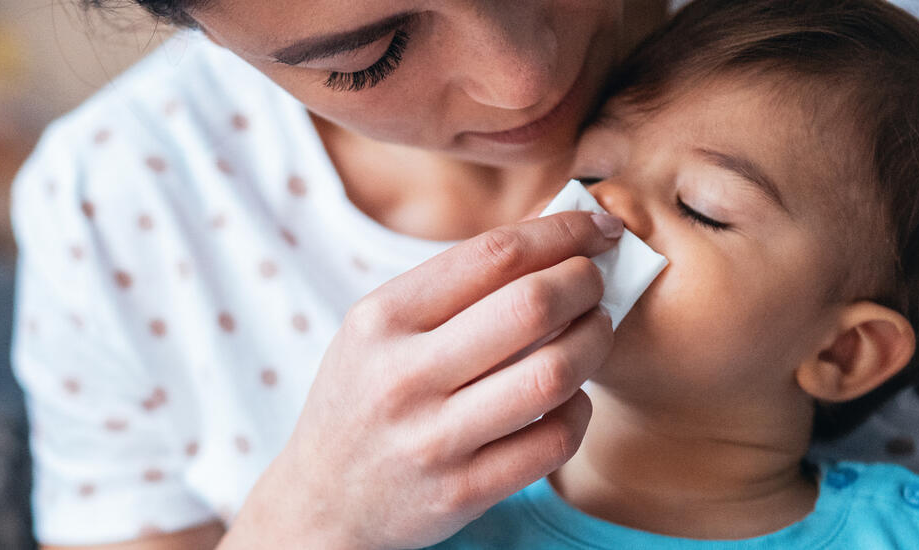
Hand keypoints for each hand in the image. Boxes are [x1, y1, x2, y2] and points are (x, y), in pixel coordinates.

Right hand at [221, 211, 624, 549]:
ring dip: (594, 344)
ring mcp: (433, 439)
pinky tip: (570, 399)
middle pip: (532, 306)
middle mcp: (403, 376)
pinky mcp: (463, 492)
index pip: (493, 254)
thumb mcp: (377, 330)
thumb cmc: (363, 399)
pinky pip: (554, 441)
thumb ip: (451, 287)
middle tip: (596, 284)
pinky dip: (580, 411)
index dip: (562, 233)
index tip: (597, 228)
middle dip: (586, 284)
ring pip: (553, 375)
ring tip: (593, 333)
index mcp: (382, 319)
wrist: (321, 501)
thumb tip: (551, 235)